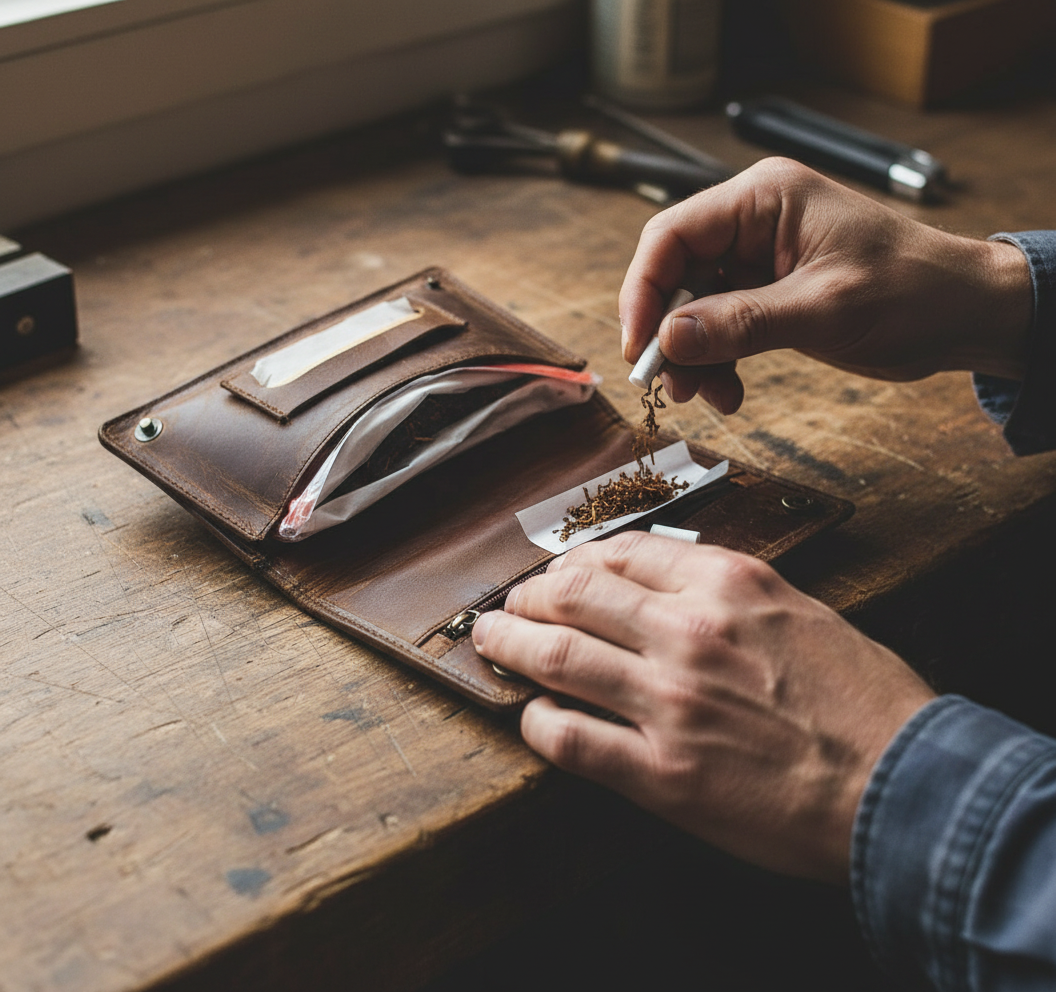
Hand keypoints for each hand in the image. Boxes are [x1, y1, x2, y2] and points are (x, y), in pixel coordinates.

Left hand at [472, 532, 935, 882]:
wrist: (902, 785)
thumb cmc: (861, 698)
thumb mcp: (797, 610)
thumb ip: (725, 591)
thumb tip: (659, 585)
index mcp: (727, 583)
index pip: (621, 552)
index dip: (576, 561)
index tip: (559, 573)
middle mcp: (689, 631)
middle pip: (573, 593)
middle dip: (528, 595)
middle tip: (510, 605)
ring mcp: (669, 702)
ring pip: (556, 656)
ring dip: (510, 645)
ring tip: (491, 643)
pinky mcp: (662, 773)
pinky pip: (570, 739)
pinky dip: (537, 723)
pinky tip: (532, 717)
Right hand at [620, 157, 1031, 411]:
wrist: (963, 314)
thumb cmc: (913, 291)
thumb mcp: (824, 309)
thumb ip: (741, 323)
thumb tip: (667, 339)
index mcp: (763, 199)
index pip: (672, 235)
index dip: (644, 291)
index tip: (640, 347)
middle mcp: (752, 221)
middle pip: (675, 273)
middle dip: (667, 332)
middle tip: (669, 383)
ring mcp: (757, 258)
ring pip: (692, 306)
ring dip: (691, 355)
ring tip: (707, 396)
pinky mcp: (766, 292)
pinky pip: (719, 326)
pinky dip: (716, 361)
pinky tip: (729, 391)